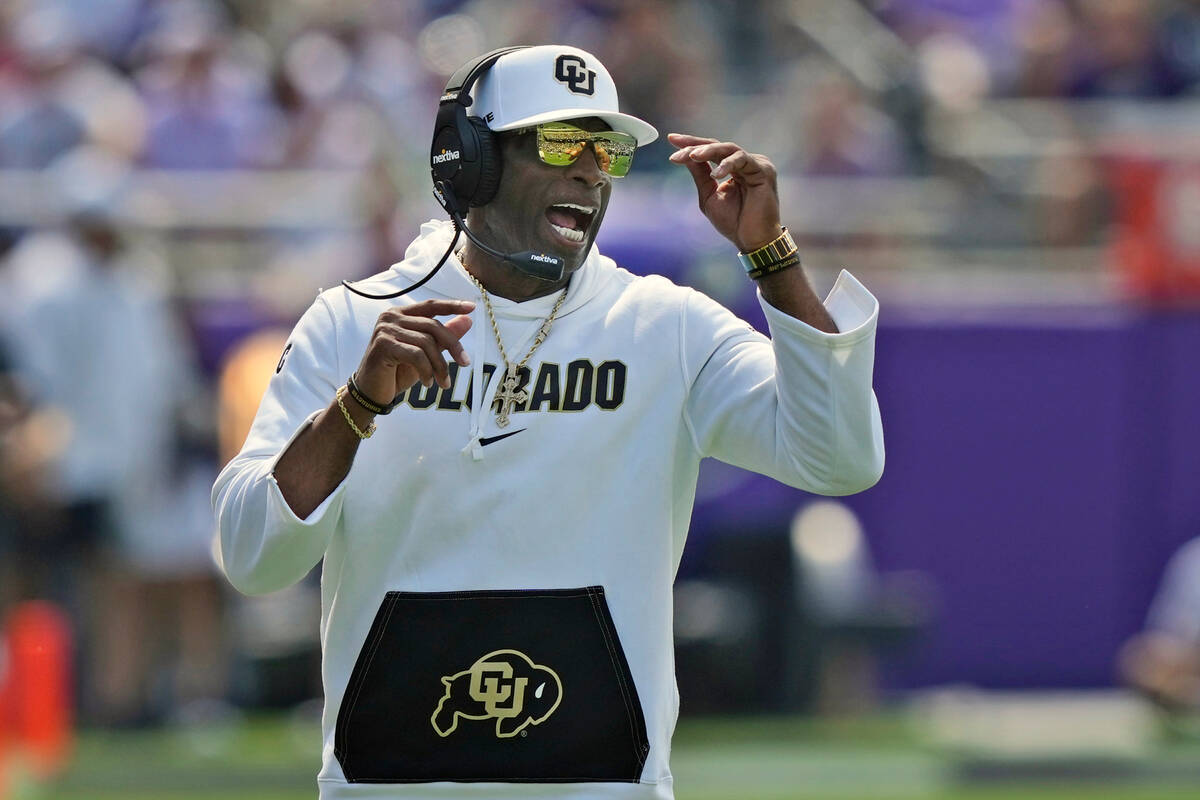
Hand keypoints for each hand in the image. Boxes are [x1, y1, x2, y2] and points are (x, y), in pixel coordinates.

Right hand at [355, 299, 474, 402]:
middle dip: (453, 345)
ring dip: (440, 365)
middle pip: (432, 325)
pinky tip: (427, 383)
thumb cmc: (397, 372)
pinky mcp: (383, 345)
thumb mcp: (426, 353)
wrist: (371, 393)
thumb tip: (468, 320)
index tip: (471, 308)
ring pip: (426, 342)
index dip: (451, 305)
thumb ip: (444, 336)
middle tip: (465, 363)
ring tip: (443, 382)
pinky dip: (426, 371)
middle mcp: (391, 317)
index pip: (430, 306)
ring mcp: (385, 330)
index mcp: (401, 314)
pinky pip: (416, 355)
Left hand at [667, 133, 781, 251]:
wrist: (751, 241)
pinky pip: (742, 160)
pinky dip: (727, 164)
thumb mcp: (709, 195)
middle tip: (677, 148)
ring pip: (729, 149)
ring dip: (709, 150)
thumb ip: (700, 174)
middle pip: (718, 146)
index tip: (671, 139)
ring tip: (692, 156)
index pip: (711, 151)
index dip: (691, 143)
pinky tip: (715, 174)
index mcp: (733, 168)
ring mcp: (756, 164)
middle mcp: (745, 163)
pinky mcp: (764, 170)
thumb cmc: (733, 221)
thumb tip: (685, 155)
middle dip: (696, 145)